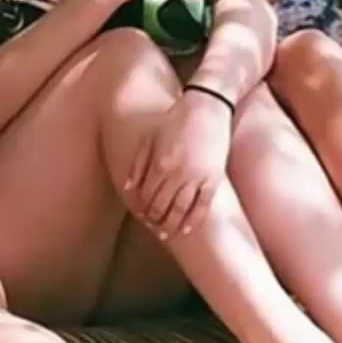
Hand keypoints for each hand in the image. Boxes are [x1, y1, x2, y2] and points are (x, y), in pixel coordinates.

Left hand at [124, 90, 231, 239]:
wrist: (207, 108)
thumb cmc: (176, 120)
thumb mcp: (151, 138)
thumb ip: (138, 163)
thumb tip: (128, 187)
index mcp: (160, 163)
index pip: (147, 196)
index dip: (143, 209)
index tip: (141, 216)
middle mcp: (177, 174)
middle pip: (162, 206)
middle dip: (155, 220)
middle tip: (151, 227)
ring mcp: (197, 178)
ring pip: (181, 210)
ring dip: (171, 225)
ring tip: (165, 234)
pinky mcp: (213, 179)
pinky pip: (203, 206)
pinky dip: (193, 221)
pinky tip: (186, 230)